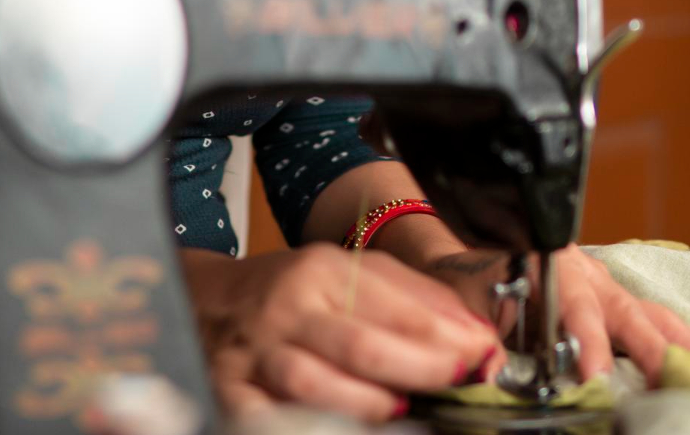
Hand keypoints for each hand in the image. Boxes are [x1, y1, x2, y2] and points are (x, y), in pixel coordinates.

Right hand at [180, 244, 498, 420]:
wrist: (206, 301)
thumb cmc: (289, 291)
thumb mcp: (346, 273)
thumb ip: (409, 296)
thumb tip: (473, 331)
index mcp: (320, 270)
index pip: (392, 302)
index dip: (445, 332)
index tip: (484, 351)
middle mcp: (288, 308)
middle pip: (363, 344)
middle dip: (423, 367)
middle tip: (464, 378)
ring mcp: (257, 354)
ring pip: (319, 385)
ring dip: (372, 403)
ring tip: (407, 408)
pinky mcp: (232, 393)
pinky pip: (275, 418)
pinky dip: (314, 424)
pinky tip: (346, 426)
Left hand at [426, 244, 689, 384]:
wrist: (476, 254)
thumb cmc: (476, 280)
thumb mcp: (474, 305)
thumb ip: (489, 337)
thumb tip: (496, 373)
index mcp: (548, 267)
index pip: (573, 306)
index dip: (587, 341)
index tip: (595, 376)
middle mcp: (586, 275)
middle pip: (623, 311)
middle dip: (649, 349)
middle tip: (670, 381)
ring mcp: (606, 286)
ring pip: (646, 311)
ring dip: (676, 343)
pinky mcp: (615, 301)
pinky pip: (652, 316)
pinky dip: (678, 339)